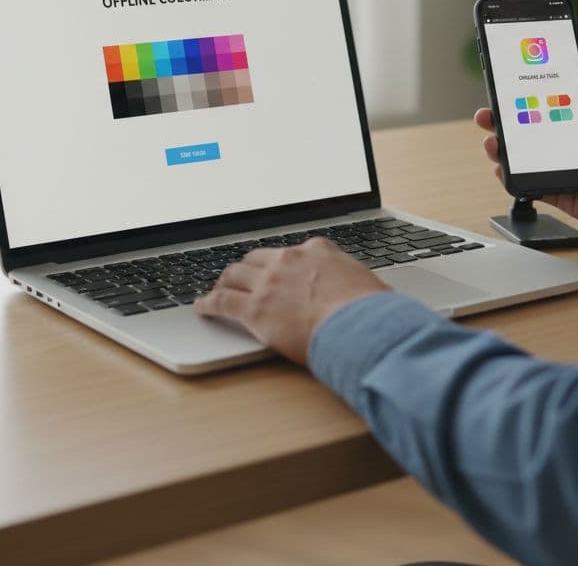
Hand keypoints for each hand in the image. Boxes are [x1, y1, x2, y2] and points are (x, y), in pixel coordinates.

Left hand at [195, 238, 388, 365]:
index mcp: (318, 251)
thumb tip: (375, 297)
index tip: (277, 268)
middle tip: (239, 276)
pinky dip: (208, 303)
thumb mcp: (370, 286)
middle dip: (246, 267)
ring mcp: (269, 283)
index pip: (291, 251)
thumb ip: (359, 286)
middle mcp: (290, 260)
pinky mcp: (255, 310)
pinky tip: (202, 307)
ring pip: (234, 275)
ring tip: (218, 288)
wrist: (361, 326)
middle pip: (256, 258)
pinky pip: (221, 301)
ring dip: (224, 281)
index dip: (280, 262)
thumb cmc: (373, 311)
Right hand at [475, 56, 577, 233]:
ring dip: (502, 149)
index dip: (524, 100)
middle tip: (485, 115)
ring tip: (491, 141)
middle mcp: (567, 146)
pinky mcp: (559, 193)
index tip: (505, 89)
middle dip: (502, 123)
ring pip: (523, 158)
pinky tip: (501, 168)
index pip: (545, 107)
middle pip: (526, 132)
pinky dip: (512, 178)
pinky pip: (530, 186)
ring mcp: (561, 170)